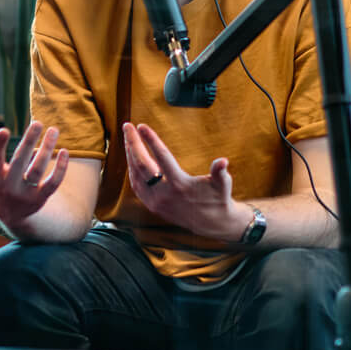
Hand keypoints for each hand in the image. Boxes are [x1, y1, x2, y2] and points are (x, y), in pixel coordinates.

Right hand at [0, 120, 68, 232]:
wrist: (10, 214)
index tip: (4, 130)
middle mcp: (9, 186)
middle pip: (19, 163)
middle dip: (28, 142)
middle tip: (37, 122)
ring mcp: (25, 193)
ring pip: (38, 170)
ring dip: (46, 149)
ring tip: (53, 130)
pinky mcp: (41, 198)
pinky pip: (53, 183)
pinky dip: (60, 168)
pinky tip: (64, 151)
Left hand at [122, 122, 250, 241]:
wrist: (213, 224)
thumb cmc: (218, 198)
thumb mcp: (222, 183)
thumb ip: (220, 171)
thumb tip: (223, 161)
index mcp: (180, 184)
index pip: (161, 156)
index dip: (151, 139)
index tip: (142, 125)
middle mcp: (164, 194)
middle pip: (142, 164)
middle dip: (133, 144)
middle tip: (127, 126)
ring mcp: (156, 202)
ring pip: (135, 175)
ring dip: (130, 156)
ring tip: (128, 138)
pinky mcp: (153, 207)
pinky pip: (137, 186)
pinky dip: (132, 171)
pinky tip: (131, 159)